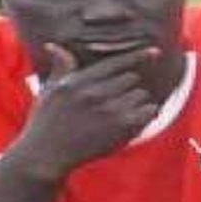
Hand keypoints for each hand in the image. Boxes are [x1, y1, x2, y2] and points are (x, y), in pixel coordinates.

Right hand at [13, 43, 160, 176]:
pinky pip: (148, 111)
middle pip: (131, 78)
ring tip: (120, 114)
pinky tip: (134, 121)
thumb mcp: (49, 90)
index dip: (138, 56)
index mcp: (78, 81)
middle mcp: (95, 93)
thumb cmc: (45, 123)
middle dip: (127, 87)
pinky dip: (146, 114)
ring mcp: (109, 110)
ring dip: (136, 102)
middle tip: (115, 101)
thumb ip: (61, 67)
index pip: (115, 62)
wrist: (45, 156)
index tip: (155, 52)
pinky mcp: (121, 127)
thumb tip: (53, 45)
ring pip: (141, 94)